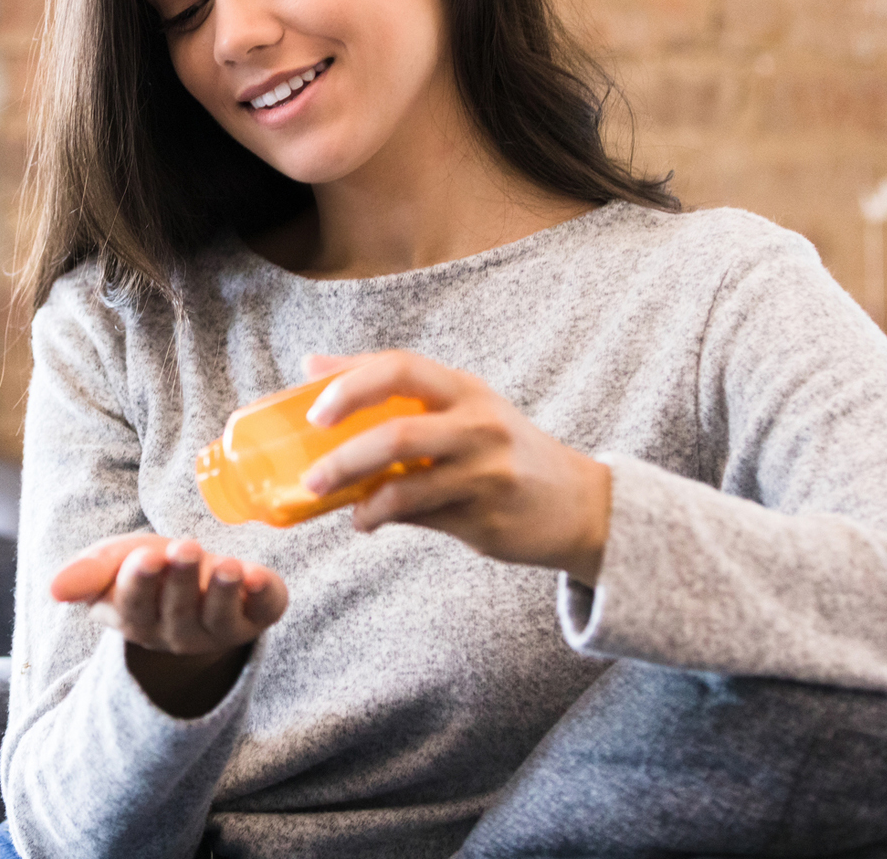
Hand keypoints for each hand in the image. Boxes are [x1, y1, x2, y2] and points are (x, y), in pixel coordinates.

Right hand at [52, 533, 287, 715]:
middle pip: (179, 611)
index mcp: (136, 620)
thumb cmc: (148, 566)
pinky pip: (262, 613)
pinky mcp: (256, 617)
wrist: (194, 574)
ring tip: (228, 566)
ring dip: (224, 592)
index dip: (140, 584)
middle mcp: (177, 633)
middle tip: (184, 547)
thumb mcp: (112, 561)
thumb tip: (54, 590)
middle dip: (183, 580)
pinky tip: (258, 576)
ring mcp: (218, 629)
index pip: (135, 607)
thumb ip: (86, 573)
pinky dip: (263, 596)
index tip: (146, 557)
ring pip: (219, 618)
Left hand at [298, 350, 612, 583]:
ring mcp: (485, 471)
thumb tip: (312, 366)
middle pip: (397, 430)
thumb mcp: (460, 408)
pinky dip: (380, 516)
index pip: (400, 367)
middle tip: (309, 474)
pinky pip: (419, 516)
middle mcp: (478, 423)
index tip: (313, 412)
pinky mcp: (486, 514)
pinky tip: (365, 519)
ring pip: (405, 483)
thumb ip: (393, 391)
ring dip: (357, 495)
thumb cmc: (502, 450)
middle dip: (343, 455)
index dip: (350, 384)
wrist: (578, 504)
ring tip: (331, 499)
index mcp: (464, 388)